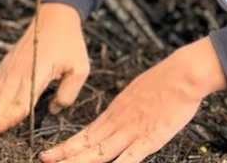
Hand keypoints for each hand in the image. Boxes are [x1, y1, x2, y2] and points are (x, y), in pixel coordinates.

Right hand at [0, 2, 89, 141]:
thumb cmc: (69, 41)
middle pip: (0, 103)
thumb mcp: (80, 67)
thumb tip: (54, 109)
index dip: (7, 118)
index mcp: (37, 74)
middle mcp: (19, 73)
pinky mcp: (6, 65)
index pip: (20, 103)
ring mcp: (10, 69)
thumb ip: (69, 92)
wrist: (56, 15)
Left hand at [39, 37, 226, 162]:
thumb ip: (125, 109)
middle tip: (44, 161)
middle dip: (65, 156)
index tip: (50, 154)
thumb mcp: (136, 92)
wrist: (182, 74)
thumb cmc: (165, 80)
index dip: (66, 146)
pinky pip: (130, 158)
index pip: (85, 134)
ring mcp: (133, 132)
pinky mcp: (150, 139)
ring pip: (101, 153)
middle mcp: (119, 123)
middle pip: (87, 145)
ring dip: (80, 162)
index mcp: (115, 112)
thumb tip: (115, 118)